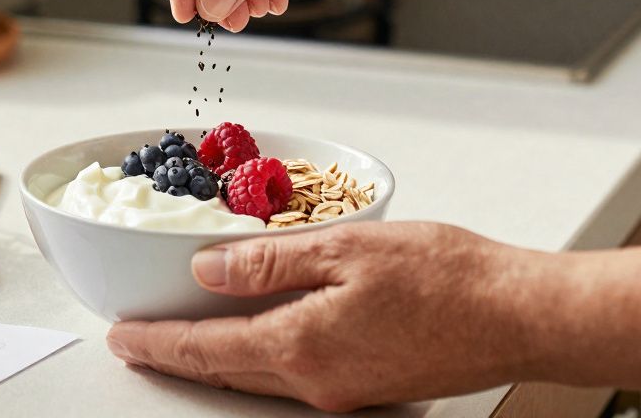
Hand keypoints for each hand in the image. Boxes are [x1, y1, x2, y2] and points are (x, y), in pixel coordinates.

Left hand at [106, 222, 540, 411]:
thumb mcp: (346, 249)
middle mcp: (316, 381)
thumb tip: (207, 269)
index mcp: (302, 345)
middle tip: (135, 341)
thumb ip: (269, 261)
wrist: (518, 316)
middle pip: (223, 370)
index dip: (157, 342)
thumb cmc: (448, 278)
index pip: (205, 349)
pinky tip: (252, 339)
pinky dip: (255, 358)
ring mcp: (342, 391)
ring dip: (212, 358)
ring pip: (254, 376)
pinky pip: (291, 375)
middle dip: (174, 356)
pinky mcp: (365, 387)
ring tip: (180, 340)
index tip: (121, 335)